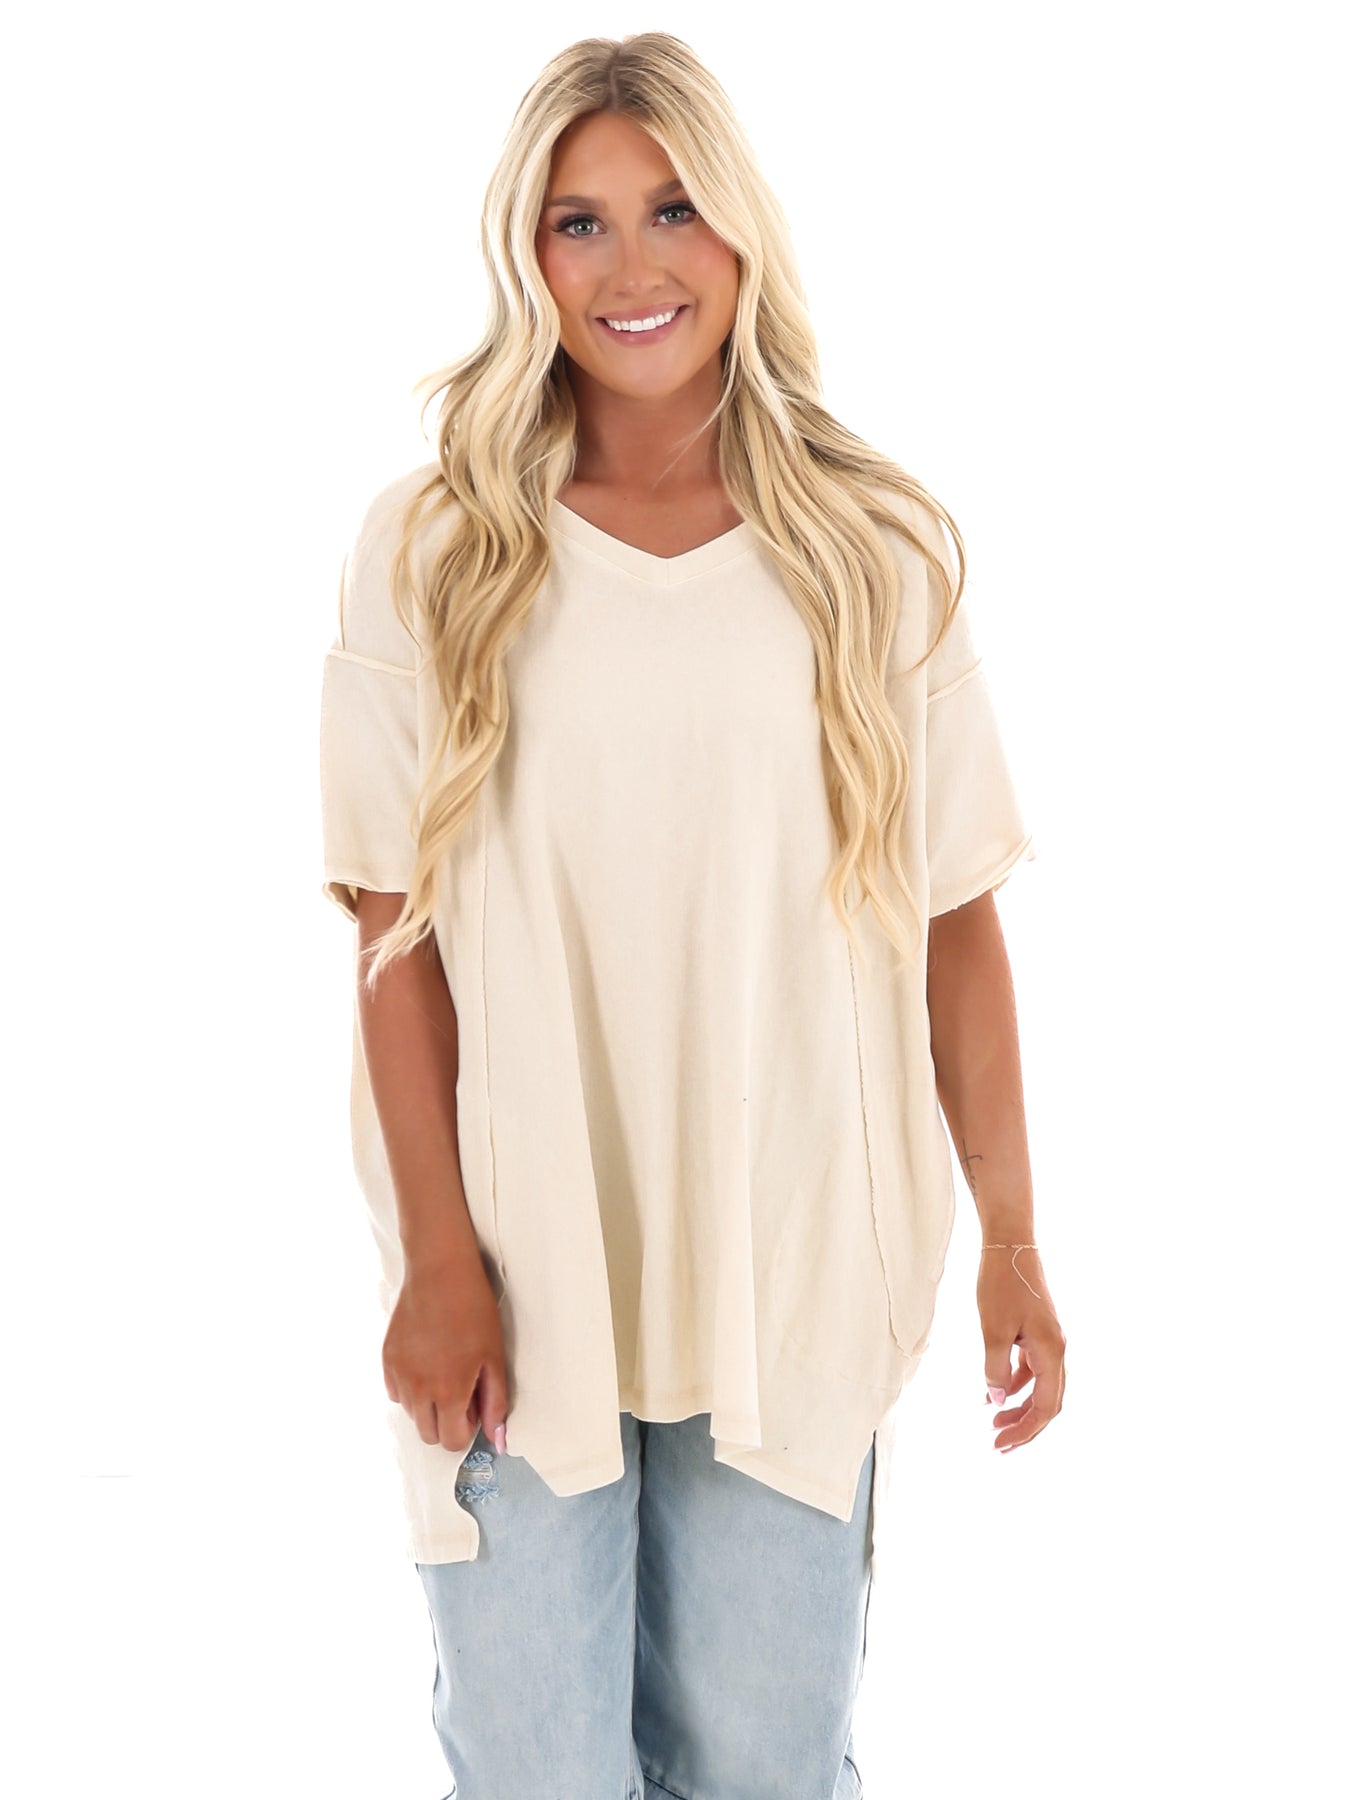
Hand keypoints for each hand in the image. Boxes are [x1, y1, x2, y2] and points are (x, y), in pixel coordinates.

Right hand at [382, 1250, 510, 1457]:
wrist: (440, 1272)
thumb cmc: (472, 1309)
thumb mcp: (494, 1357)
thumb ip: (495, 1403)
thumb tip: (498, 1439)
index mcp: (449, 1392)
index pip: (451, 1442)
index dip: (466, 1429)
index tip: (473, 1408)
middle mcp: (418, 1389)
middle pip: (428, 1434)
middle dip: (446, 1422)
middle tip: (461, 1390)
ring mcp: (399, 1375)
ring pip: (411, 1414)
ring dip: (428, 1405)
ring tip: (444, 1370)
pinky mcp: (386, 1360)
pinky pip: (396, 1392)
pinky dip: (410, 1388)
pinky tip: (426, 1362)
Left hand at [977, 1246, 1065, 1451]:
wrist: (1009, 1244)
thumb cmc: (1001, 1284)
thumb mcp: (993, 1330)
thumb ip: (995, 1368)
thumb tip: (996, 1400)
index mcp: (1051, 1352)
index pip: (1045, 1407)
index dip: (1025, 1430)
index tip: (1000, 1445)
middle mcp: (1056, 1349)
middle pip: (1047, 1401)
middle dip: (1024, 1425)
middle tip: (997, 1445)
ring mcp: (1048, 1340)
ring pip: (1039, 1386)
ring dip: (1018, 1405)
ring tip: (992, 1422)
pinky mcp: (1037, 1331)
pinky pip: (1030, 1368)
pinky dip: (1014, 1383)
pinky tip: (992, 1391)